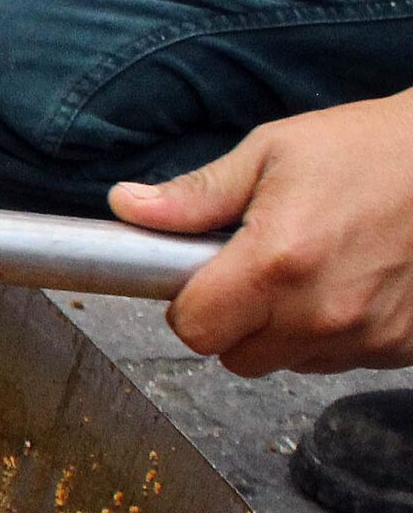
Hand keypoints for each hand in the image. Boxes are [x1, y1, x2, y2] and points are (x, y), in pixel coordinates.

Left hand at [110, 93, 412, 376]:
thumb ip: (195, 195)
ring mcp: (367, 336)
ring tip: (309, 270)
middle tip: (255, 270)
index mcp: (277, 263)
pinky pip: (340, 360)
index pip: (195, 330)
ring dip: (283, 331)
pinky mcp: (402, 347)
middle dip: (232, 320)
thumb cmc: (368, 149)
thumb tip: (127, 206)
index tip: (201, 276)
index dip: (188, 304)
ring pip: (287, 363)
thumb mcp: (271, 153)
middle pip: (235, 357)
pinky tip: (348, 284)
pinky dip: (332, 334)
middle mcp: (323, 313)